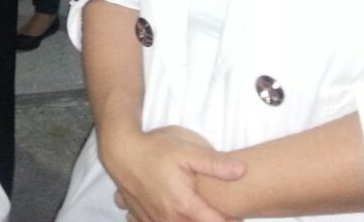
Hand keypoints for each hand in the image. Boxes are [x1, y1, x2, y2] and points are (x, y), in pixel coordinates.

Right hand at [101, 124, 243, 221]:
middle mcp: (169, 219)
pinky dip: (167, 221)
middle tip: (217, 207)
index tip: (238, 212)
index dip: (230, 219)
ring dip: (188, 220)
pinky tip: (172, 212)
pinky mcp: (142, 218)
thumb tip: (242, 170)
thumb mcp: (188, 150)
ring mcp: (154, 220)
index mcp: (184, 206)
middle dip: (209, 219)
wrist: (120, 150)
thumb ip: (216, 163)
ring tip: (192, 206)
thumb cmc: (154, 149)